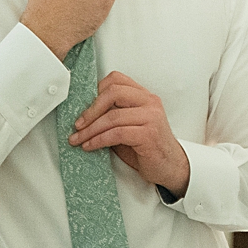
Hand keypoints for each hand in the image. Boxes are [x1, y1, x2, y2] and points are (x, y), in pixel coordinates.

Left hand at [69, 71, 189, 196]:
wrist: (170, 167)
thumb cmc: (147, 147)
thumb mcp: (129, 125)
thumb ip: (113, 114)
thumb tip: (83, 115)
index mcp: (144, 96)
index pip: (116, 80)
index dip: (95, 91)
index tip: (83, 108)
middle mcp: (150, 102)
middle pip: (113, 92)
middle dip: (90, 110)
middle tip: (77, 125)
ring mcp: (151, 117)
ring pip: (112, 116)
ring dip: (89, 130)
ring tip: (78, 140)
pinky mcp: (149, 135)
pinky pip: (116, 133)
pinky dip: (98, 140)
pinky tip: (89, 146)